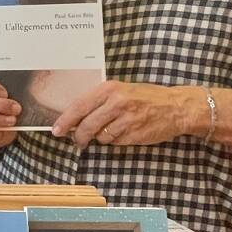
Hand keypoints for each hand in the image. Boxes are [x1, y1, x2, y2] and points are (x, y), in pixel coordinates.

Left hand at [53, 81, 200, 148]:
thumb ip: (99, 101)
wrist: (175, 106)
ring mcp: (126, 119)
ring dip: (100, 138)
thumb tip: (75, 118)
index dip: (65, 121)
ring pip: (100, 136)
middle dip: (79, 136)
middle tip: (77, 141)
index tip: (56, 130)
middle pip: (86, 125)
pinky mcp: (135, 134)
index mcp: (109, 89)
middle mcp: (117, 102)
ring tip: (110, 130)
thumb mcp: (121, 91)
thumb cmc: (146, 98)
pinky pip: (115, 142)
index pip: (79, 106)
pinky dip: (115, 141)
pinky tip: (124, 132)